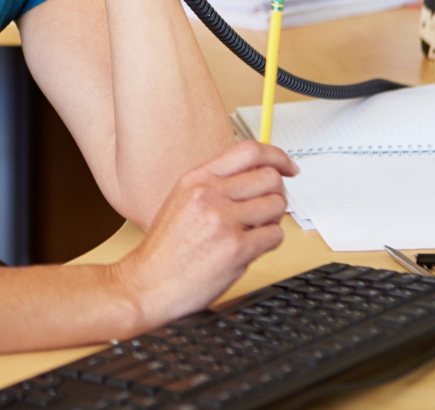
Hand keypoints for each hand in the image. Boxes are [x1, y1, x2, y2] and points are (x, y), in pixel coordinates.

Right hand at [111, 141, 298, 331]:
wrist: (147, 284)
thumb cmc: (165, 250)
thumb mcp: (182, 202)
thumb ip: (215, 185)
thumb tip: (256, 177)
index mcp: (196, 179)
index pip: (249, 151)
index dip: (276, 156)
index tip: (288, 166)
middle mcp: (209, 194)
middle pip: (270, 177)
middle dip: (276, 193)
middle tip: (267, 209)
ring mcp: (223, 220)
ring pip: (277, 205)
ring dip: (272, 220)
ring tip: (253, 232)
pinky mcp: (236, 248)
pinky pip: (275, 235)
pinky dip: (269, 243)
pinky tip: (250, 249)